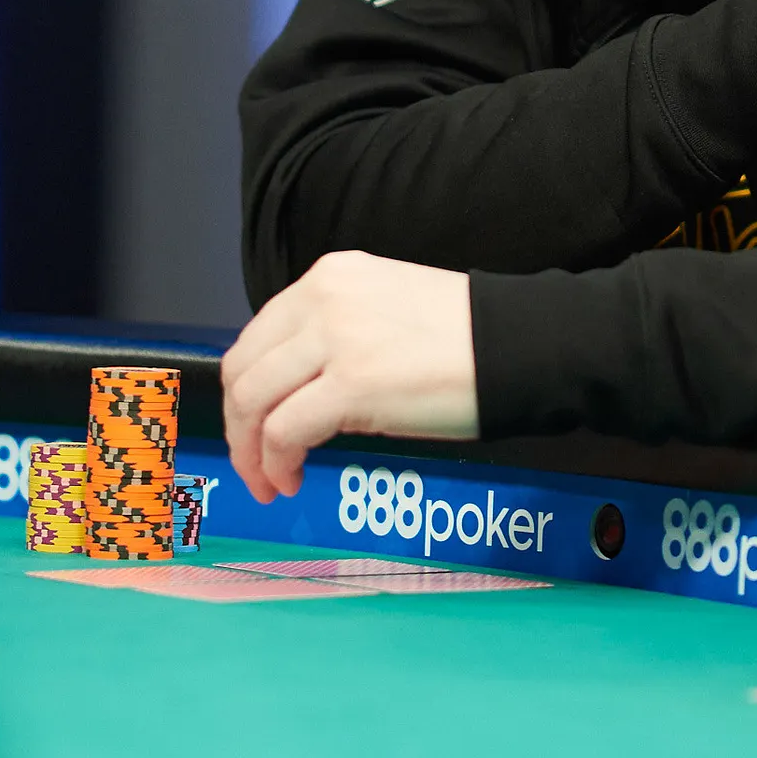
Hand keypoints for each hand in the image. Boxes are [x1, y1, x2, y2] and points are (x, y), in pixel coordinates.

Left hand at [221, 251, 477, 502]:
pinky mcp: (351, 383)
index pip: (257, 337)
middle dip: (238, 427)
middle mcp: (322, 298)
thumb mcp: (384, 308)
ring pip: (253, 401)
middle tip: (254, 464)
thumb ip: (333, 333)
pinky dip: (276, 462)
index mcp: (330, 277)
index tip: (254, 426)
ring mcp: (335, 338)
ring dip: (251, 451)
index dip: (246, 392)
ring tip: (271, 479)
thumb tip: (297, 388)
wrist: (518, 344)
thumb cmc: (465, 336)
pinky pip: (284, 430)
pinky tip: (293, 477)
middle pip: (243, 370)